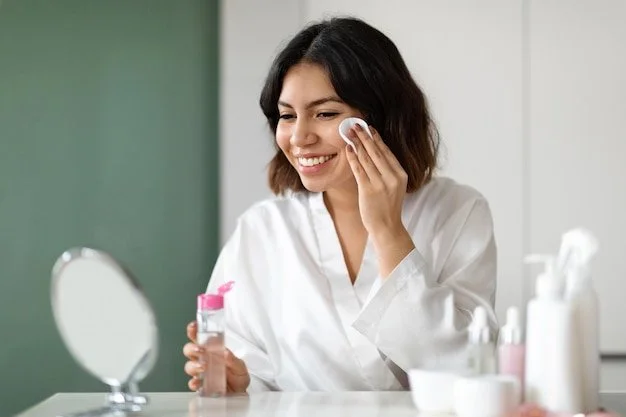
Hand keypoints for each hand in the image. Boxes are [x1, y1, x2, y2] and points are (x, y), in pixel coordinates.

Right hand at [183, 321, 250, 392]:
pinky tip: (198, 382)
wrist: (239, 393)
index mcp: (211, 350)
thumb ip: (233, 360)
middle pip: (189, 350)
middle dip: (192, 348)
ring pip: (189, 366)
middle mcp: (203, 360)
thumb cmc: (237, 376)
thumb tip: (225, 352)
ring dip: (194, 365)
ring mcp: (200, 373)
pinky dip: (194, 382)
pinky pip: (193, 383)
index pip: (199, 337)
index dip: (194, 331)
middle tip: (200, 349)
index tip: (193, 326)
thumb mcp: (240, 366)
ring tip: (203, 366)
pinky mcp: (201, 386)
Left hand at [345, 124, 414, 276]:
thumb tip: (375, 153)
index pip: (387, 152)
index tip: (370, 128)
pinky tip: (348, 149)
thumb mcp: (394, 187)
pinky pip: (359, 170)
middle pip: (377, 152)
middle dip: (365, 137)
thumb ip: (388, 172)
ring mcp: (380, 184)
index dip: (377, 139)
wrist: (386, 227)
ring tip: (350, 133)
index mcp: (400, 175)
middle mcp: (392, 177)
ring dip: (357, 144)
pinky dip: (353, 158)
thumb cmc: (388, 207)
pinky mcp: (368, 190)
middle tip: (356, 125)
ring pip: (367, 159)